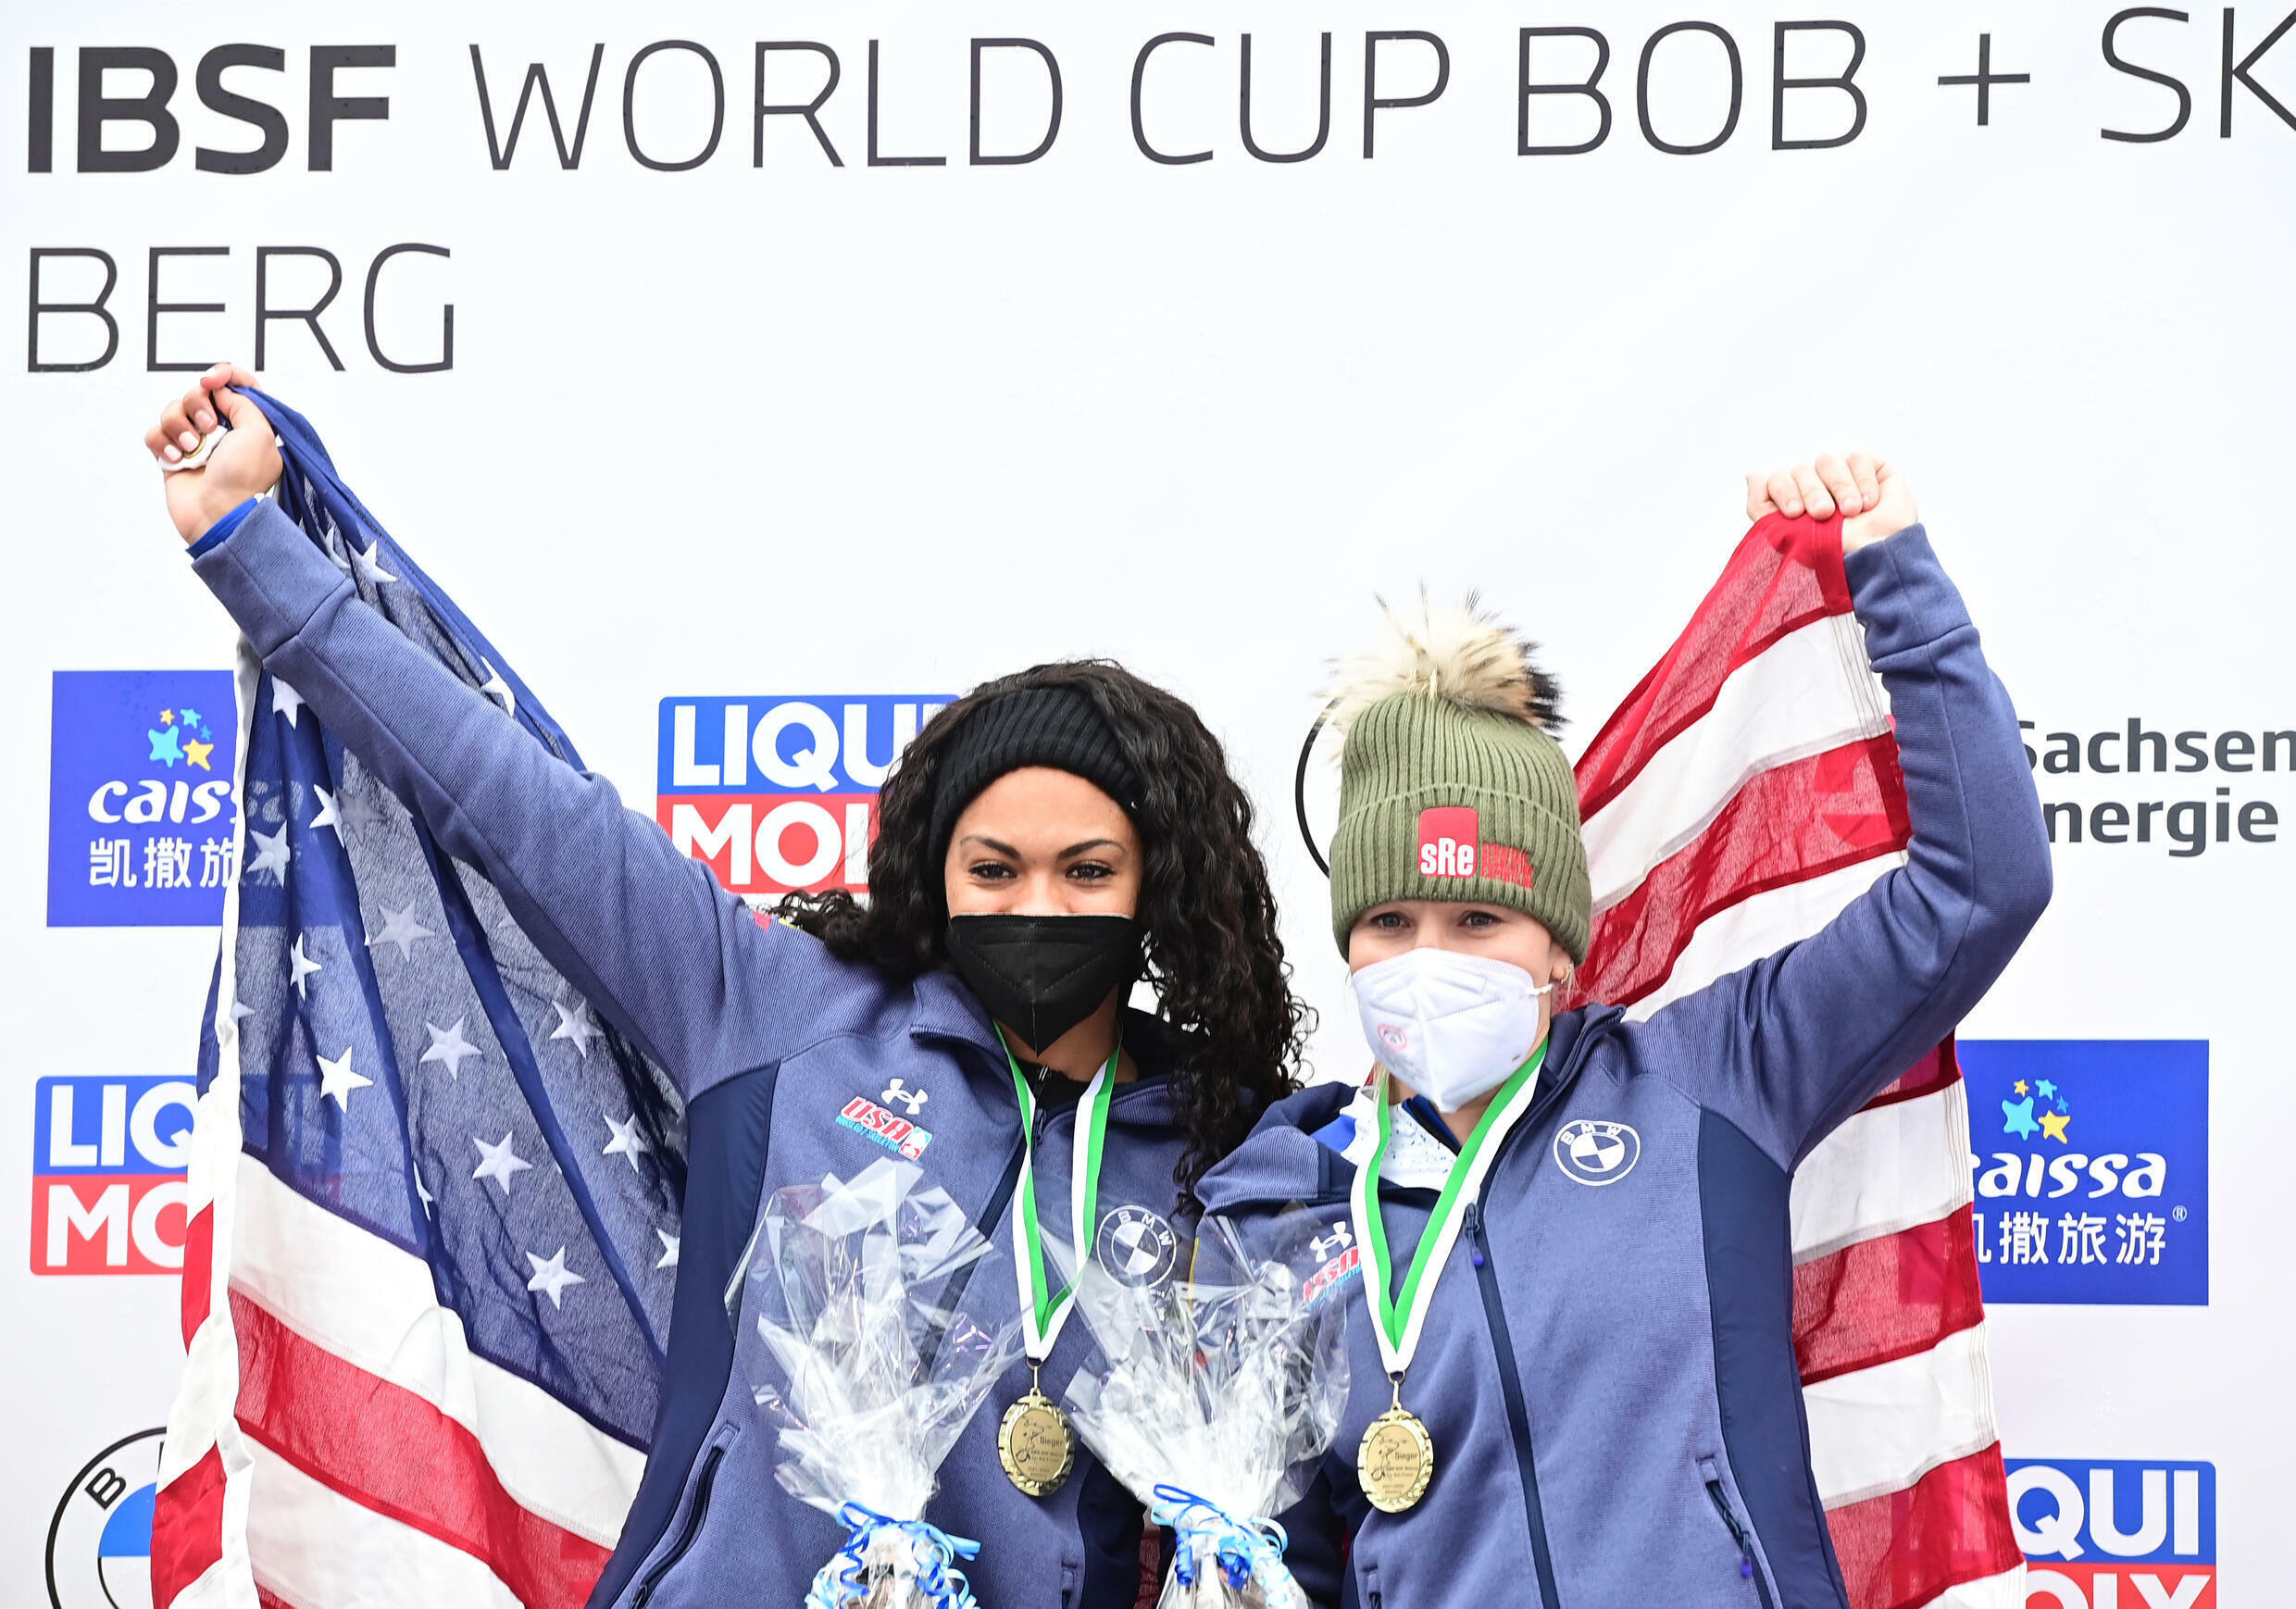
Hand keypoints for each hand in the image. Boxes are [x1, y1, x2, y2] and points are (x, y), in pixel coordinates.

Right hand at [145, 363, 282, 543]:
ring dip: (179, 427)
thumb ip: (244, 402)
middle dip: (197, 405)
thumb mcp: (260, 433)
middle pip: (197, 394)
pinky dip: (162, 444)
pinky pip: (156, 433)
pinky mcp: (172, 456)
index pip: (235, 386)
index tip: (213, 381)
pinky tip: (177, 461)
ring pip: (173, 411)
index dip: (223, 376)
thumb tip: (223, 391)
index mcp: (249, 424)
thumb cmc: (243, 481)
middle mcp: (222, 431)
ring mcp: (195, 443)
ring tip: (192, 450)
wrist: (218, 515)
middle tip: (207, 427)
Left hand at [1745, 452, 1917, 551]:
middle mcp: (1817, 485)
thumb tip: (1752, 475)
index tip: (1794, 514)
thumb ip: (1761, 507)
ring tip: (1852, 511)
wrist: (1874, 559)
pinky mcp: (1873, 469)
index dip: (1783, 492)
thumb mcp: (1786, 536)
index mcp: (1795, 499)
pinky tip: (1869, 502)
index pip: (1778, 479)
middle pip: (1801, 469)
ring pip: (1828, 460)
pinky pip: (1858, 458)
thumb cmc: (1833, 554)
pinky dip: (1863, 480)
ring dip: (1839, 487)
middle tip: (1824, 514)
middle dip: (1812, 493)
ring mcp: (1844, 475)